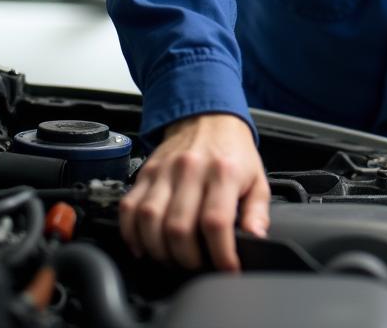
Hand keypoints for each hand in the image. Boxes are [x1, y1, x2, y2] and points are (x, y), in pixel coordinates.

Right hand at [119, 113, 269, 270]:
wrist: (208, 117)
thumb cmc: (233, 151)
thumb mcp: (257, 177)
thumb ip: (257, 211)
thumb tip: (255, 239)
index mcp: (223, 171)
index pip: (216, 222)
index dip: (220, 254)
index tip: (227, 268)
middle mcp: (191, 169)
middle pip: (178, 228)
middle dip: (187, 259)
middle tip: (197, 265)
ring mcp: (164, 171)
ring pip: (149, 221)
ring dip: (158, 251)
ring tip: (173, 257)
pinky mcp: (145, 173)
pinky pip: (128, 209)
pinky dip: (131, 234)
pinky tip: (144, 246)